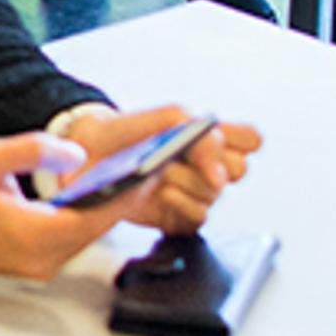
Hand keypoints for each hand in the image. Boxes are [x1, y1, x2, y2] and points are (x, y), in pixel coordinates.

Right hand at [0, 129, 141, 278]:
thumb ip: (33, 150)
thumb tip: (76, 153)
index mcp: (32, 235)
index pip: (92, 216)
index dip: (125, 193)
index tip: (149, 170)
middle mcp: (43, 259)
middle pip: (97, 227)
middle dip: (124, 197)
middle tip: (152, 166)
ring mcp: (43, 266)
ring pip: (90, 235)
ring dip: (110, 207)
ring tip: (134, 175)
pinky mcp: (42, 264)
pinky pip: (77, 239)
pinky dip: (92, 217)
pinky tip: (103, 193)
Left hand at [53, 105, 263, 234]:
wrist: (85, 157)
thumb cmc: (122, 133)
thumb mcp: (159, 116)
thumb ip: (194, 131)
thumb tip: (219, 174)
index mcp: (206, 137)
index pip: (250, 139)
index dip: (236, 141)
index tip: (212, 141)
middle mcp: (206, 166)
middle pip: (238, 170)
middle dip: (208, 163)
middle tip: (179, 156)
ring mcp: (193, 192)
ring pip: (215, 194)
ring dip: (187, 182)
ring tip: (160, 174)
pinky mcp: (178, 218)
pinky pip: (199, 218)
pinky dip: (182, 206)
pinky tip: (162, 195)